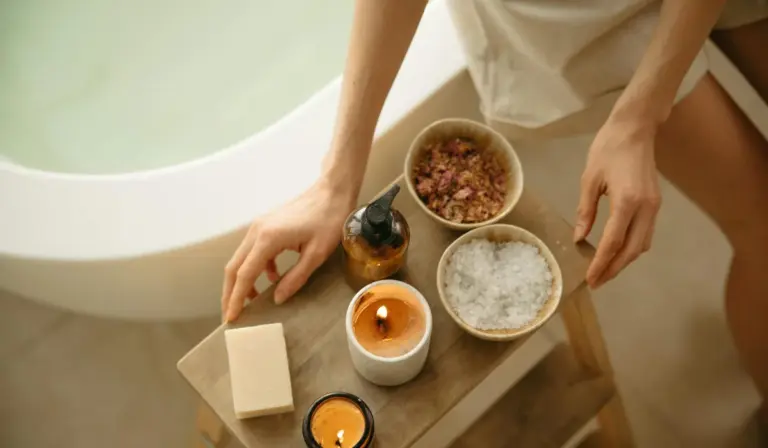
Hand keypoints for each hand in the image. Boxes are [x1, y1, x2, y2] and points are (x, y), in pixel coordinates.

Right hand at [222, 179, 355, 321]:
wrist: (331, 191)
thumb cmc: (328, 220)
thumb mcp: (316, 254)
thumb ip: (295, 278)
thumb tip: (277, 298)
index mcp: (267, 239)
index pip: (244, 274)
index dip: (236, 298)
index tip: (231, 317)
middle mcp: (256, 231)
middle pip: (234, 266)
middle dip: (230, 292)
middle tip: (232, 315)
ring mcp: (259, 226)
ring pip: (241, 258)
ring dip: (242, 280)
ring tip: (250, 301)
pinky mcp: (265, 225)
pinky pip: (253, 250)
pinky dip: (256, 267)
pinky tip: (272, 277)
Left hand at [574, 117, 661, 288]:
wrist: (635, 128)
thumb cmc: (608, 149)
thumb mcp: (589, 180)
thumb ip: (585, 212)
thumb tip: (579, 239)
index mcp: (628, 201)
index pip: (613, 242)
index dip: (601, 263)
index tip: (589, 279)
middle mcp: (646, 208)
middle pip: (632, 250)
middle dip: (614, 269)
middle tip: (596, 282)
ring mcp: (655, 206)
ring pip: (642, 245)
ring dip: (624, 261)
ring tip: (604, 271)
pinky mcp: (656, 203)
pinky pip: (645, 233)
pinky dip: (632, 247)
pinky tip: (616, 252)